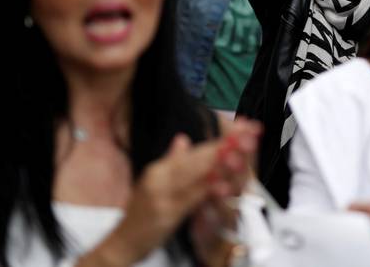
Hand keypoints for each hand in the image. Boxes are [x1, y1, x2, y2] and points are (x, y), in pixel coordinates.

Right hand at [86, 121, 259, 265]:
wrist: (121, 242)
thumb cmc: (141, 215)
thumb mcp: (154, 183)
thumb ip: (172, 160)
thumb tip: (182, 139)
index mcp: (161, 169)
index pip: (196, 149)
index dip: (222, 138)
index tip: (243, 128)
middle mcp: (161, 178)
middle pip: (198, 158)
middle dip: (227, 145)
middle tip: (248, 134)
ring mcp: (162, 195)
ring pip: (196, 175)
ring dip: (220, 162)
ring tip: (240, 151)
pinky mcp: (165, 214)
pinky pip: (190, 200)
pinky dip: (207, 190)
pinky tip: (222, 183)